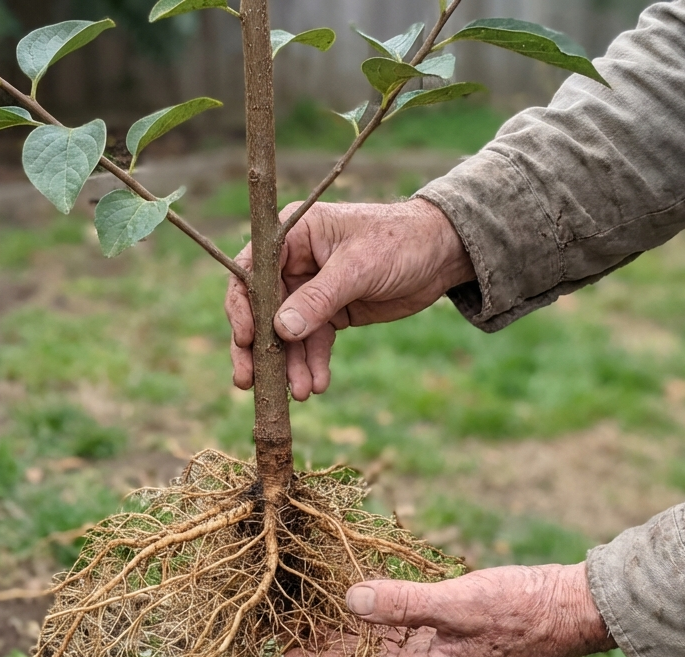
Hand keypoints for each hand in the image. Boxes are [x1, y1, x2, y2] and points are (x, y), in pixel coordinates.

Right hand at [225, 198, 474, 400]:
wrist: (442, 254)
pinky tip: (318, 385)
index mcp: (292, 236)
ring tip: (301, 392)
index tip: (246, 340)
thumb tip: (281, 330)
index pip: (250, 272)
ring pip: (287, 333)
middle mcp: (293, 262)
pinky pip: (312, 342)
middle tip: (251, 382)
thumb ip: (319, 298)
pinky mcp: (330, 312)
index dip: (242, 308)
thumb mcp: (359, 267)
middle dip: (259, 348)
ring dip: (291, 364)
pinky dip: (313, 364)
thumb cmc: (400, 241)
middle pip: (261, 310)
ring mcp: (310, 289)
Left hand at [284, 564, 615, 656]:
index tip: (284, 653)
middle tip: (286, 626)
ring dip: (349, 624)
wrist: (574, 606)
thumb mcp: (459, 604)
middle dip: (326, 643)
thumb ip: (404, 602)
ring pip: (383, 639)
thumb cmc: (523, 609)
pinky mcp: (453, 627)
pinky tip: (359, 592)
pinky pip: (406, 622)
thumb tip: (352, 598)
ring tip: (310, 609)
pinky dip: (380, 609)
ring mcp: (443, 648)